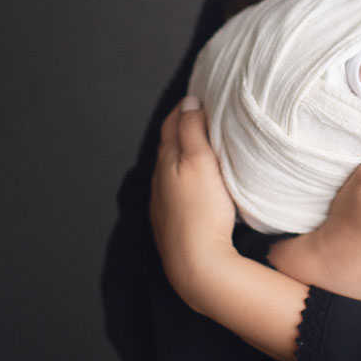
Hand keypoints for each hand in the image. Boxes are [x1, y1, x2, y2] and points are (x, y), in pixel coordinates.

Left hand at [150, 97, 237, 308]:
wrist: (196, 264)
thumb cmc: (202, 210)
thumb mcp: (199, 161)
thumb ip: (192, 130)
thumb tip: (188, 102)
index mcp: (165, 160)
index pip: (170, 124)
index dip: (184, 108)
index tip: (198, 97)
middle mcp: (158, 180)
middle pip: (167, 146)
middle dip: (181, 128)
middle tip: (200, 116)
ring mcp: (162, 204)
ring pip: (170, 170)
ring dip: (182, 155)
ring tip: (199, 147)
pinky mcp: (171, 224)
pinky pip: (175, 191)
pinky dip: (183, 178)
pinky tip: (194, 185)